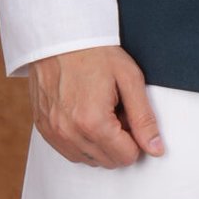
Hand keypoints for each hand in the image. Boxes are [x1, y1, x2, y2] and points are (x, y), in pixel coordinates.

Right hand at [25, 45, 165, 167]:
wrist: (58, 36)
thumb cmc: (94, 52)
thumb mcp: (129, 79)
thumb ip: (144, 118)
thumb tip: (156, 149)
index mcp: (93, 121)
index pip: (126, 157)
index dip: (135, 138)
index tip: (129, 115)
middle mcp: (69, 132)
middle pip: (108, 161)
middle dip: (118, 141)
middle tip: (116, 110)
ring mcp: (53, 132)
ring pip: (89, 160)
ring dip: (100, 143)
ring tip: (99, 111)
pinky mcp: (43, 128)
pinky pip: (68, 151)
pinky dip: (81, 141)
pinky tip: (84, 116)